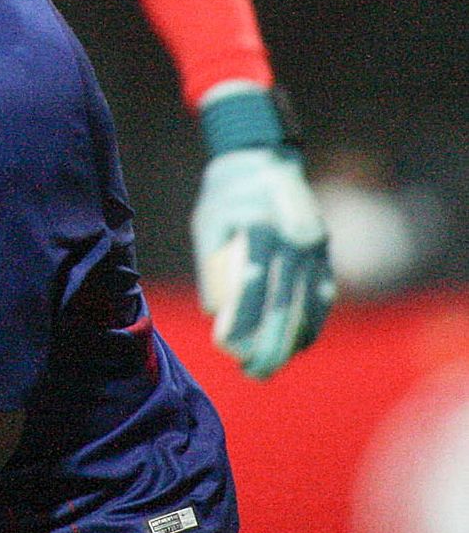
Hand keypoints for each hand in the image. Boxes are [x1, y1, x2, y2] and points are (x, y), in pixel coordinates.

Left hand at [192, 147, 334, 377]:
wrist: (263, 159)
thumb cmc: (225, 198)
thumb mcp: (208, 223)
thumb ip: (212, 266)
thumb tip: (217, 313)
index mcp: (260, 227)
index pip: (252, 282)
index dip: (243, 319)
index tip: (227, 348)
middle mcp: (293, 238)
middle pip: (284, 299)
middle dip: (270, 342)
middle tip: (254, 372)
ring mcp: (315, 245)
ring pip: (309, 301)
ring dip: (292, 339)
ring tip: (270, 366)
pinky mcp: (325, 251)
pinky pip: (323, 293)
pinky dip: (312, 321)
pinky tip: (298, 345)